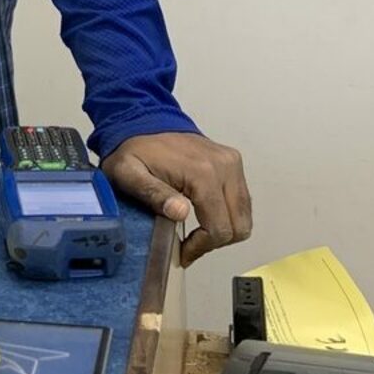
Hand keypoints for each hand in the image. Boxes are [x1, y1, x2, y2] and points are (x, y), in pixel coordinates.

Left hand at [101, 131, 251, 266]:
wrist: (142, 121)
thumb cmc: (134, 151)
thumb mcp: (129, 175)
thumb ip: (153, 194)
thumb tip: (180, 213)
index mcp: (202, 172)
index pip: (219, 228)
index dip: (201, 248)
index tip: (183, 252)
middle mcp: (224, 166)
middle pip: (238, 225)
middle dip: (215, 242)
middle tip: (190, 245)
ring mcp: (231, 163)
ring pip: (244, 215)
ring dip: (224, 230)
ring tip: (197, 233)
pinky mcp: (232, 162)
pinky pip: (242, 201)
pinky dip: (228, 215)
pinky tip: (205, 217)